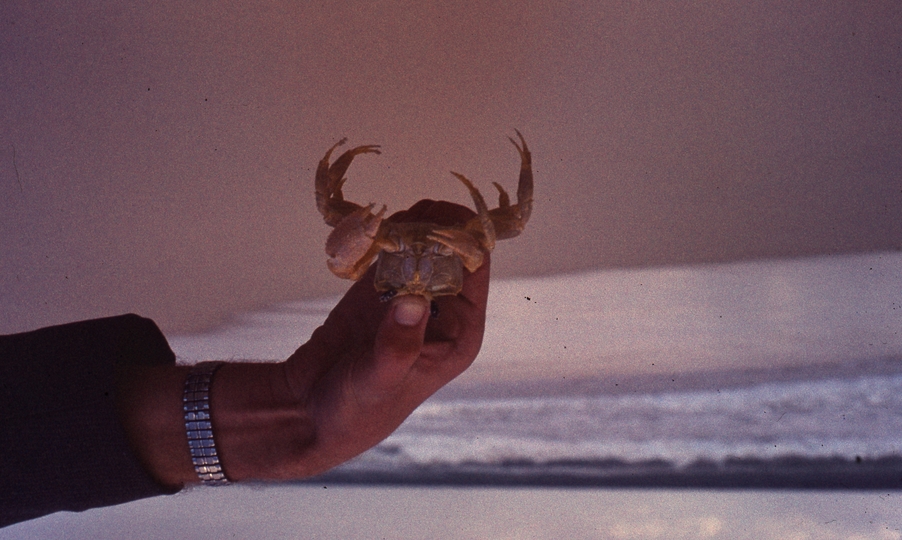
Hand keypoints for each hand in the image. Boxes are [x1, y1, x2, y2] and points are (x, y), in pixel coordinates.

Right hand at [119, 200, 489, 484]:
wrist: (310, 411)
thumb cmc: (356, 409)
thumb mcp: (379, 380)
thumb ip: (398, 344)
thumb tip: (415, 300)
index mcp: (460, 331)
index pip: (475, 268)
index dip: (461, 239)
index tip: (434, 220)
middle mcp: (443, 308)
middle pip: (451, 247)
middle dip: (430, 226)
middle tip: (402, 218)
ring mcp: (411, 293)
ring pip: (421, 241)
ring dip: (405, 225)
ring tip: (381, 224)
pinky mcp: (380, 287)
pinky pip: (391, 248)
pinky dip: (380, 234)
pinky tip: (365, 231)